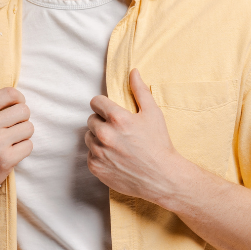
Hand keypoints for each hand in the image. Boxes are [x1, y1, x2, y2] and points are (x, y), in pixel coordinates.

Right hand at [0, 87, 33, 200]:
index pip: (11, 93)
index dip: (19, 99)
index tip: (17, 107)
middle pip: (24, 110)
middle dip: (22, 119)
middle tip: (12, 129)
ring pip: (29, 128)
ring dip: (23, 136)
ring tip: (10, 142)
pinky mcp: (6, 159)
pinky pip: (29, 146)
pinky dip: (23, 150)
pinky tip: (11, 153)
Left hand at [85, 69, 184, 203]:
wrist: (162, 177)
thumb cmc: (159, 144)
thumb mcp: (153, 113)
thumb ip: (140, 90)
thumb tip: (133, 72)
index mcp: (117, 119)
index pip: (95, 102)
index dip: (104, 105)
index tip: (111, 112)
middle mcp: (104, 135)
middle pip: (91, 120)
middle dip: (102, 122)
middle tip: (119, 131)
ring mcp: (99, 152)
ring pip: (89, 137)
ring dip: (99, 138)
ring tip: (117, 144)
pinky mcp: (96, 167)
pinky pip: (90, 154)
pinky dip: (99, 155)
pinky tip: (115, 157)